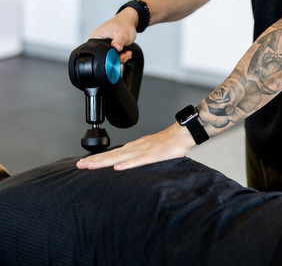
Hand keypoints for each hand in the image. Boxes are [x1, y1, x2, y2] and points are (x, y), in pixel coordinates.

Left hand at [76, 123, 195, 170]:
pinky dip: (128, 164)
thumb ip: (138, 157)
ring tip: (91, 166)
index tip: (84, 163)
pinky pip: (139, 161)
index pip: (112, 154)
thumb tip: (126, 165)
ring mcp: (143, 151)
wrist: (182, 134)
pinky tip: (118, 168)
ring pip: (120, 158)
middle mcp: (135, 148)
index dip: (98, 159)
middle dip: (95, 161)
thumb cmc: (168, 144)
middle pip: (112, 155)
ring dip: (105, 162)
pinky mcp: (153, 155)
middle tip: (79, 165)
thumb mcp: (149, 151)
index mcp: (134, 147)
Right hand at [89, 8, 138, 62]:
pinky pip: (113, 55)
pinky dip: (120, 56)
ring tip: (127, 52)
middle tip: (125, 54)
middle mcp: (97, 41)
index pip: (98, 53)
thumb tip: (115, 48)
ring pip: (109, 57)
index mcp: (96, 37)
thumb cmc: (123, 24)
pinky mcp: (108, 47)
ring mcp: (103, 44)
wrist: (128, 21)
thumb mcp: (122, 34)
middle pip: (104, 57)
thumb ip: (119, 42)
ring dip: (120, 57)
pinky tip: (125, 52)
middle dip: (117, 58)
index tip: (120, 56)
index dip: (109, 57)